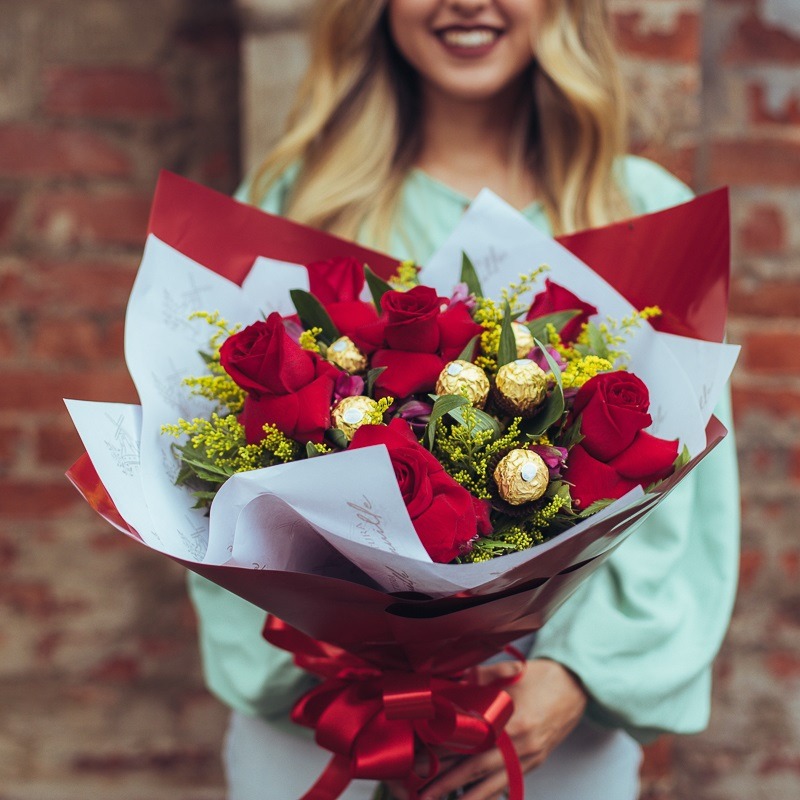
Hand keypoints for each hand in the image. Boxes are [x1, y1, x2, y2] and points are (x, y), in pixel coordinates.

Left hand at [388, 658, 587, 799]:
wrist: (577, 686)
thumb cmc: (543, 677)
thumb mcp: (511, 673)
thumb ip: (482, 677)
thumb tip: (455, 682)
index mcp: (511, 723)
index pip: (471, 745)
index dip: (446, 755)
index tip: (422, 762)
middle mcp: (520, 746)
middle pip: (477, 770)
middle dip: (448, 784)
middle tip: (423, 794)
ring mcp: (529, 758)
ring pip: (492, 785)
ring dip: (467, 797)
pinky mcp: (534, 763)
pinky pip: (508, 784)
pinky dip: (489, 795)